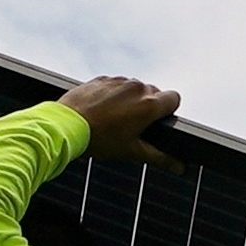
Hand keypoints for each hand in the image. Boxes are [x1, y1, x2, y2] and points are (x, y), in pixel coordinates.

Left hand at [60, 74, 185, 161]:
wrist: (65, 126)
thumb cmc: (99, 140)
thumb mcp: (131, 152)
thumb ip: (160, 158)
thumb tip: (180, 167)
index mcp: (149, 104)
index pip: (174, 98)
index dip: (168, 111)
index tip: (156, 122)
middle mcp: (137, 87)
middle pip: (154, 92)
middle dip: (147, 106)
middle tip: (132, 126)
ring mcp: (119, 81)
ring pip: (134, 87)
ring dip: (130, 100)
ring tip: (113, 119)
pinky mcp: (102, 78)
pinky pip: (115, 84)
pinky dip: (112, 95)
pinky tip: (101, 110)